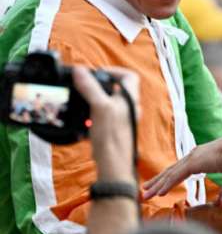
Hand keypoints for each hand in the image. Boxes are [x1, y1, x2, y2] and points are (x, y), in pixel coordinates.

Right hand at [72, 66, 139, 181]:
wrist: (113, 163)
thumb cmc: (111, 135)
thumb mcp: (99, 106)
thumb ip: (90, 87)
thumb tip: (80, 70)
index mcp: (130, 98)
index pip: (130, 76)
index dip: (115, 71)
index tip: (98, 73)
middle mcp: (129, 107)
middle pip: (117, 89)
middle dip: (100, 86)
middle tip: (86, 87)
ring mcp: (122, 119)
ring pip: (109, 103)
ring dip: (95, 101)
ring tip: (82, 103)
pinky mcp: (113, 130)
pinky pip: (103, 117)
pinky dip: (92, 115)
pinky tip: (83, 122)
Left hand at [142, 133, 221, 198]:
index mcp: (203, 155)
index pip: (181, 166)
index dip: (170, 175)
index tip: (160, 183)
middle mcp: (195, 154)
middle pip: (171, 169)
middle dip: (158, 179)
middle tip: (146, 187)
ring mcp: (193, 158)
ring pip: (170, 173)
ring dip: (157, 185)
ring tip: (145, 194)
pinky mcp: (193, 163)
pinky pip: (176, 176)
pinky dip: (166, 185)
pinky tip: (158, 193)